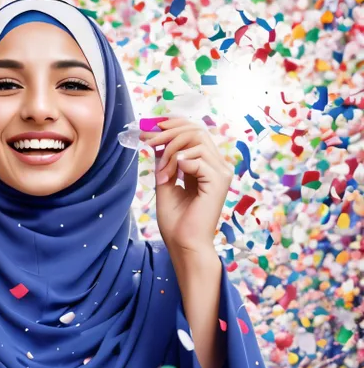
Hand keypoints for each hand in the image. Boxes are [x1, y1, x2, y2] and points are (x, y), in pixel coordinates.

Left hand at [138, 117, 233, 255]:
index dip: (174, 124)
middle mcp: (218, 166)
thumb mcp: (165, 182)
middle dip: (168, 132)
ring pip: (196, 139)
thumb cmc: (176, 220)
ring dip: (170, 151)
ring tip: (160, 173)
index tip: (150, 126)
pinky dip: (177, 163)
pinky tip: (169, 178)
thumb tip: (157, 138)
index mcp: (207, 166)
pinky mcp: (219, 181)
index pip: (196, 131)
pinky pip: (197, 157)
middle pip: (196, 130)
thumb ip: (164, 161)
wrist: (182, 244)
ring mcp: (221, 173)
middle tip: (147, 140)